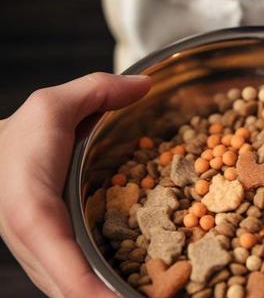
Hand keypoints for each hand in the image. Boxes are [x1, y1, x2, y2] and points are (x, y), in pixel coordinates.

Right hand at [0, 73, 150, 297]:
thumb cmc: (18, 132)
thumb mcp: (54, 102)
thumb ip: (99, 91)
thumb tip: (146, 85)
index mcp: (31, 206)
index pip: (58, 255)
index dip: (86, 286)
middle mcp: (33, 240)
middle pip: (68, 287)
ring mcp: (38, 251)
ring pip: (68, 289)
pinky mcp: (47, 252)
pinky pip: (71, 279)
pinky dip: (95, 290)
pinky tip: (125, 290)